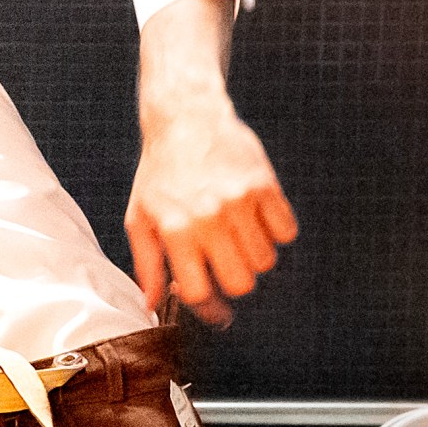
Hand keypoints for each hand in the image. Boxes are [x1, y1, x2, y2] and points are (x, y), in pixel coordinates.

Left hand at [127, 0, 297, 324]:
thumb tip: (152, 304)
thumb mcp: (141, 217)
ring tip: (238, 237)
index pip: (201, 292)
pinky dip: (277, 233)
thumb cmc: (160, 172)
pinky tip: (257, 219)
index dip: (209, 308)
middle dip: (234, 282)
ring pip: (266, 261)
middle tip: (225, 266)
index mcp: (176, 230)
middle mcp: (210, 218)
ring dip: (255, 257)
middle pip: (242, 283)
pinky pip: (286, 232)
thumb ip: (146, 264)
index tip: (214, 306)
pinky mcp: (265, 185)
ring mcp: (241, 201)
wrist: (186, 118)